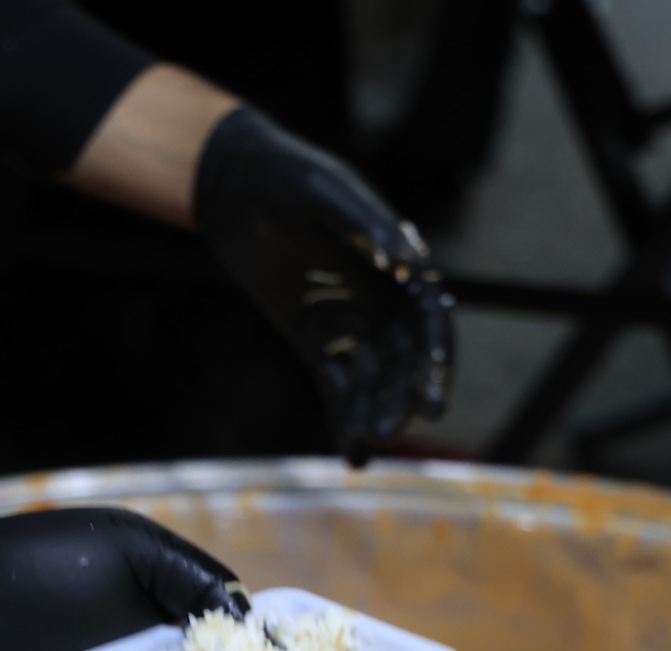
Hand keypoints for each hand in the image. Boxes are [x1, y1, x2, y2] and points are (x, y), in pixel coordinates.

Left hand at [195, 108, 453, 461]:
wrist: (236, 188)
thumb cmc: (285, 178)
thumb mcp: (323, 192)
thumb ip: (366, 224)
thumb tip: (408, 261)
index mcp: (397, 266)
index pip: (430, 324)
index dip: (435, 365)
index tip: (432, 404)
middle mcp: (382, 299)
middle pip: (404, 363)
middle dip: (401, 400)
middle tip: (388, 432)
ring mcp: (350, 323)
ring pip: (373, 380)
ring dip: (373, 413)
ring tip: (367, 446)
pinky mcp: (316, 340)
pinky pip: (337, 386)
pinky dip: (344, 418)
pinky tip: (350, 453)